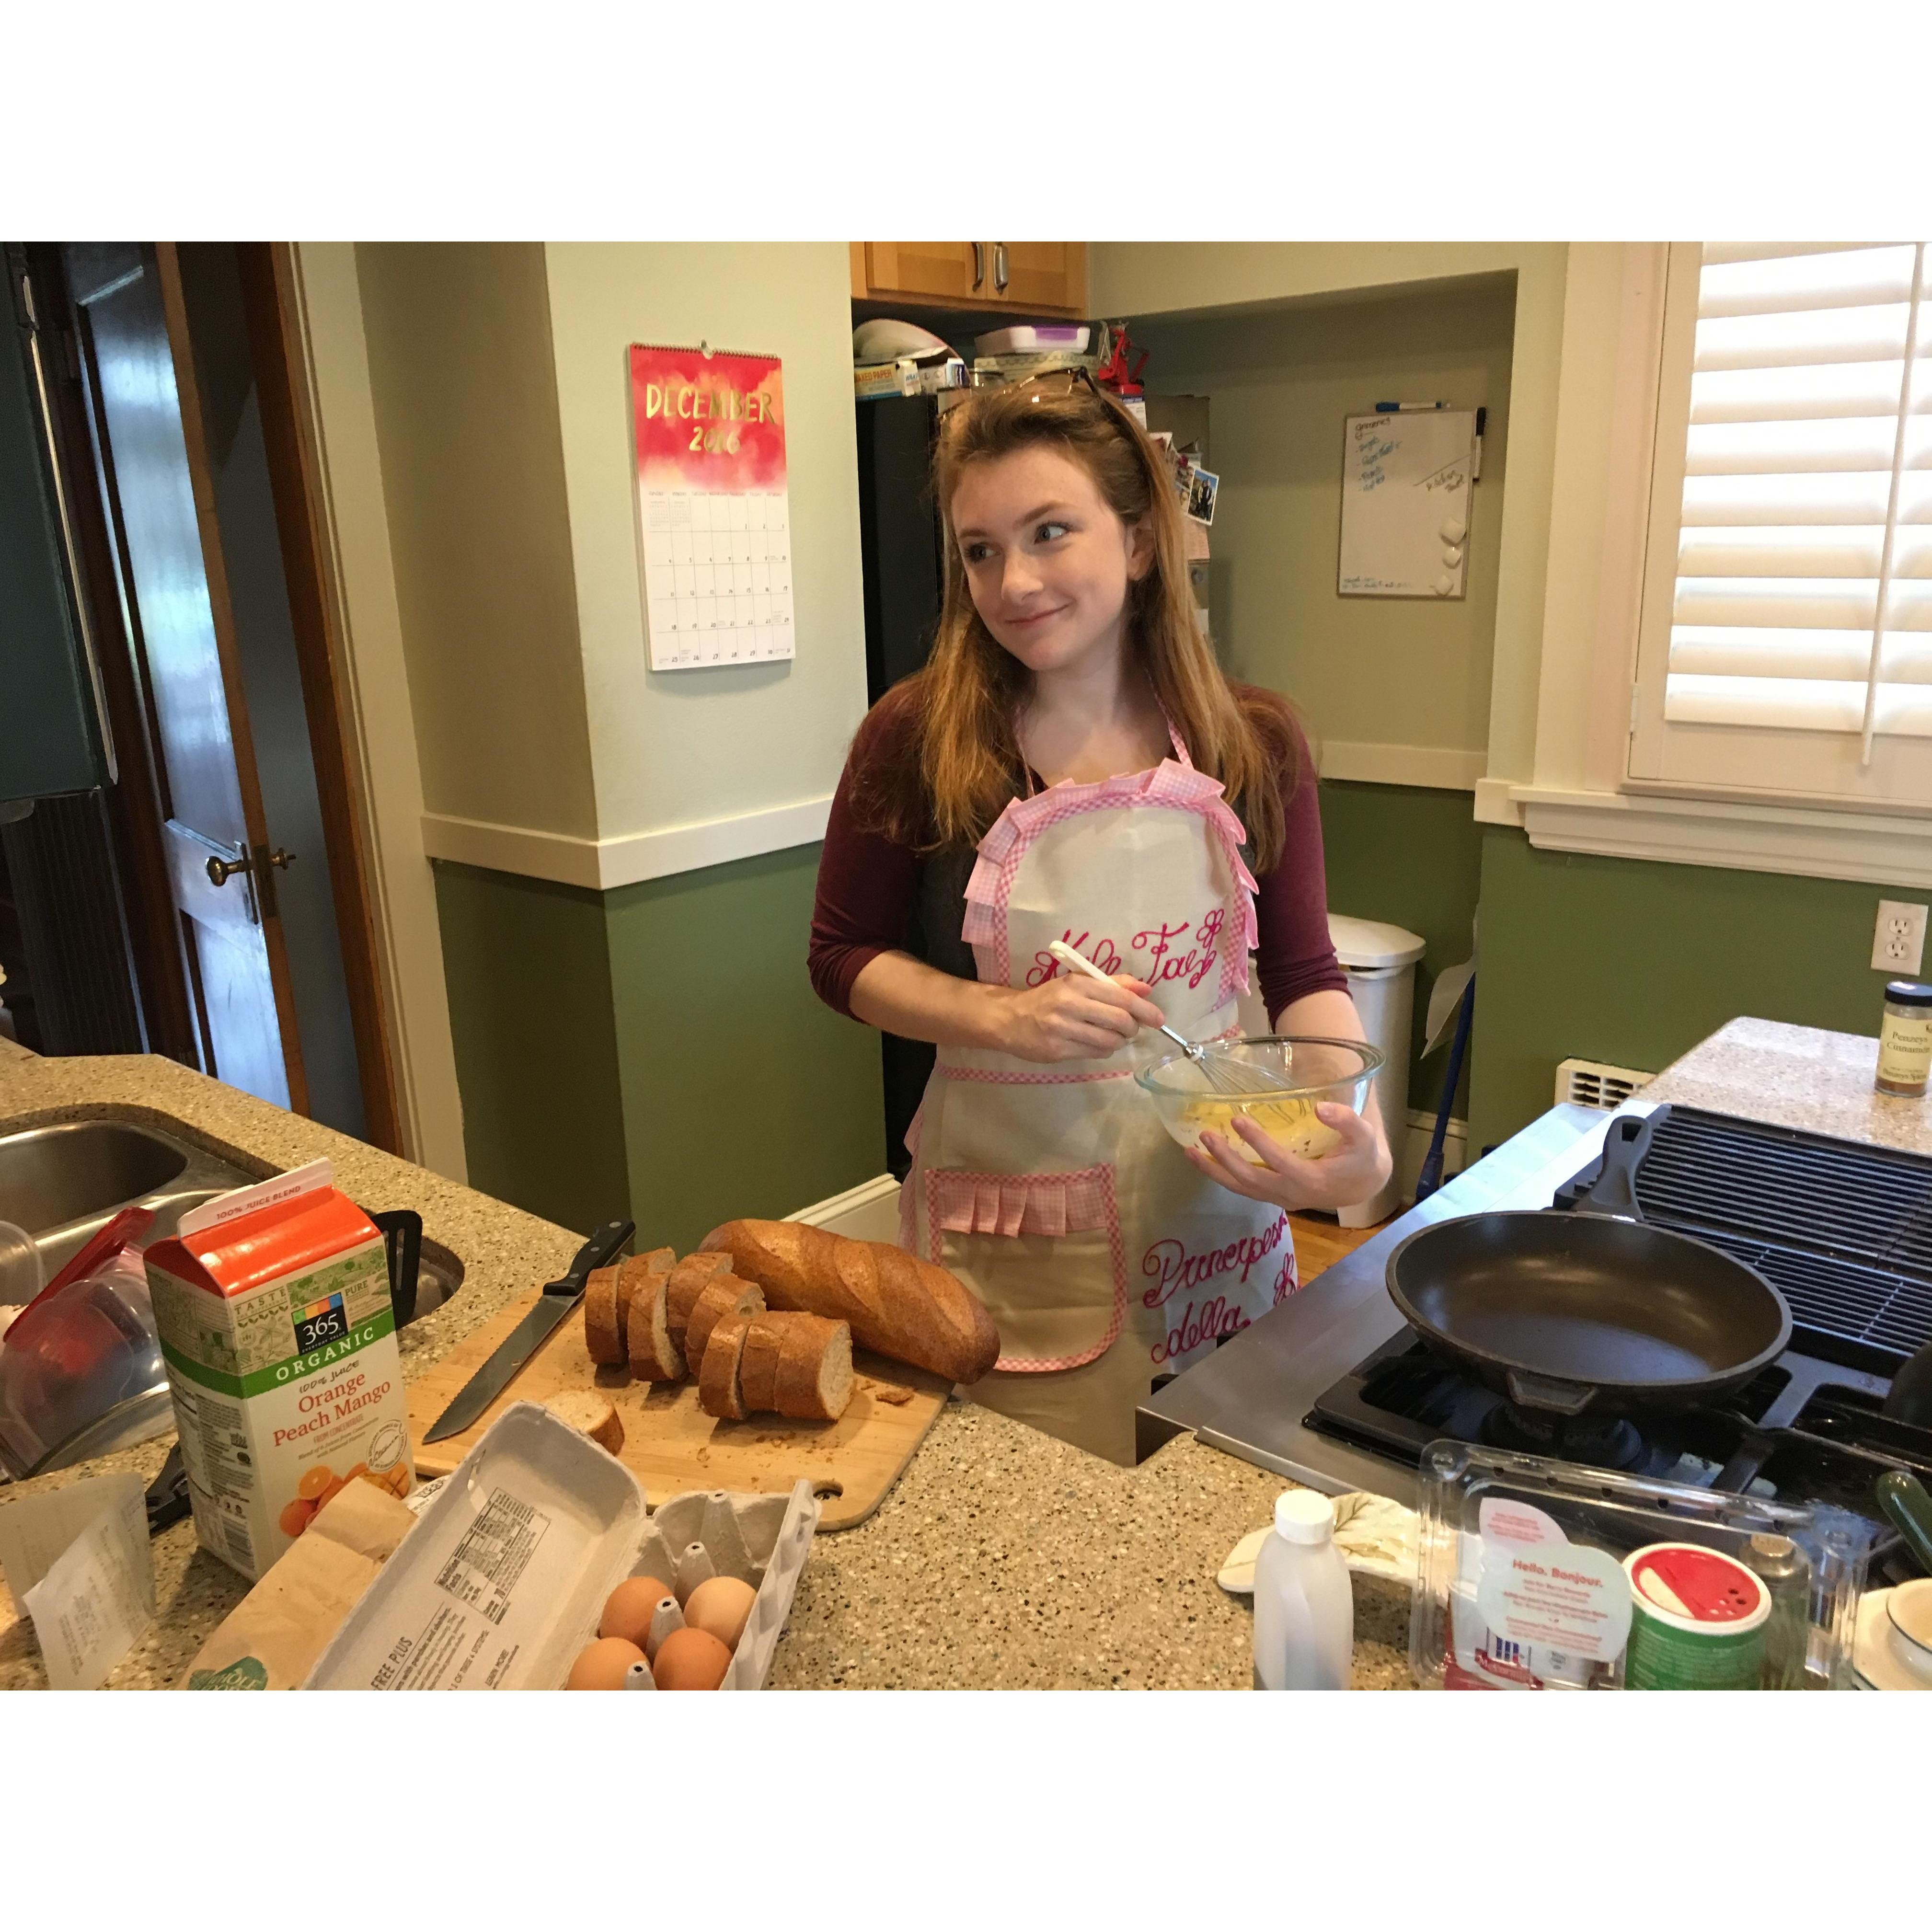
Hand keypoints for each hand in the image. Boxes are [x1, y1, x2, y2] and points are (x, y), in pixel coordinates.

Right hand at [990, 973, 1166, 1062]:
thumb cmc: (1048, 998)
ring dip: (1119, 1041)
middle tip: (1131, 1028)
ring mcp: (1062, 1029)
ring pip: (1109, 1041)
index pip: (1121, 997)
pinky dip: (1104, 1050)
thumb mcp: (1077, 983)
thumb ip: (1113, 984)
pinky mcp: (1057, 1050)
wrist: (1010, 1019)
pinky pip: (1095, 1053)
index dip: (1145, 1009)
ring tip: (1114, 1036)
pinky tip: (1098, 1044)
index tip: (1159, 1019)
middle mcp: (1069, 1005)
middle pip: (1119, 1020)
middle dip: (1133, 1027)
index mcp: (1077, 984)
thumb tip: (1146, 988)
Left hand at [1185, 1101, 1392, 1212]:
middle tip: (1205, 1134)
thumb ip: (1347, 1121)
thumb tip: (1321, 1107)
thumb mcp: (1364, 1136)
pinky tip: (1200, 1160)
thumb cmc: (1361, 1156)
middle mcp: (1291, 1194)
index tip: (1238, 1119)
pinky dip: (1219, 1176)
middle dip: (1226, 1159)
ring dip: (1214, 1171)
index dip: (1259, 1143)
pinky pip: (1241, 1189)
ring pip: (1241, 1189)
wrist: (1361, 1185)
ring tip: (1188, 1151)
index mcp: (1313, 1180)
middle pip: (1252, 1180)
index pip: (1281, 1163)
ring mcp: (1279, 1198)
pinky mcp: (1271, 1196)